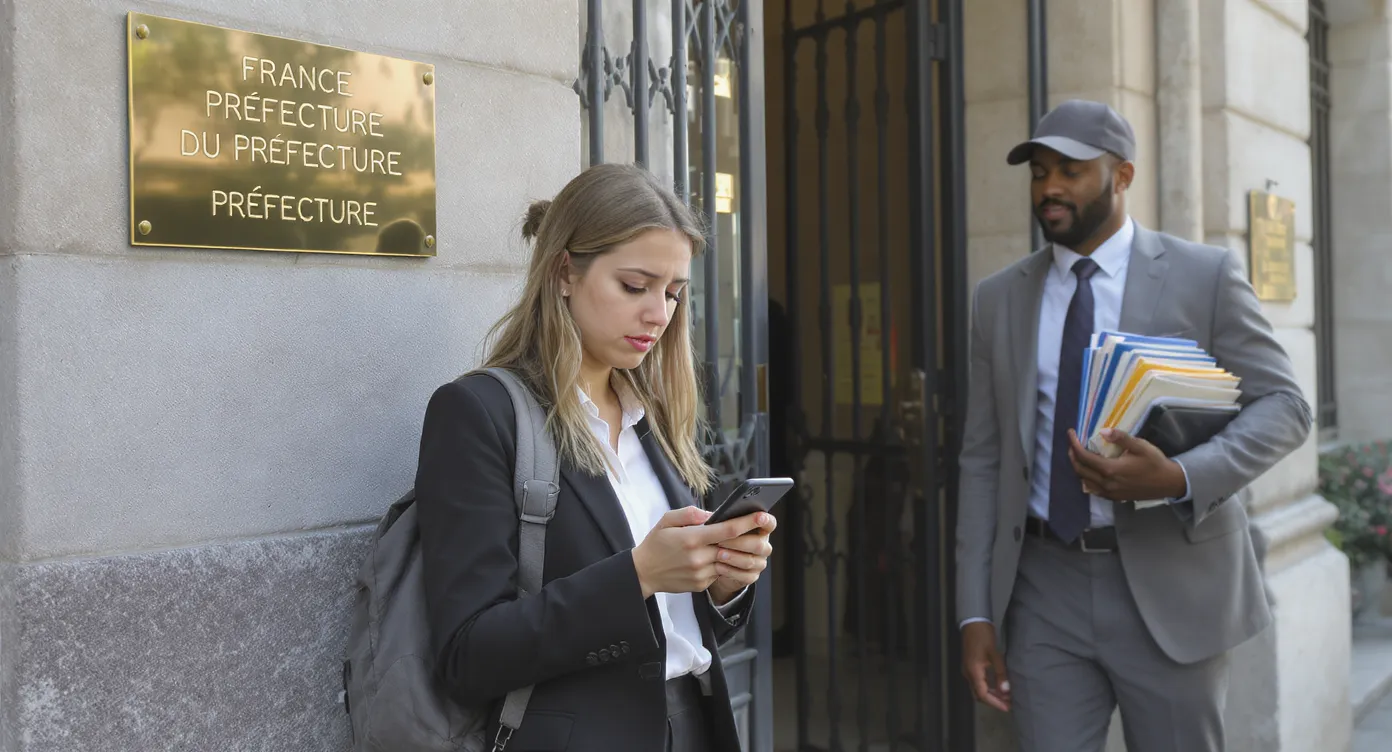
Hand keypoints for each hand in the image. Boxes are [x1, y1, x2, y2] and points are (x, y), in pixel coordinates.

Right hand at [631, 506, 764, 598]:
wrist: (643, 573)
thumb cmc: (656, 543)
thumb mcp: (667, 520)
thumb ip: (690, 514)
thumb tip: (712, 514)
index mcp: (691, 538)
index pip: (727, 530)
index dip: (748, 522)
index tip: (763, 516)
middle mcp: (698, 557)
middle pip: (734, 547)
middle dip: (750, 539)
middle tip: (762, 531)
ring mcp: (701, 573)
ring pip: (729, 561)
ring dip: (737, 553)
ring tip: (741, 544)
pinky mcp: (701, 584)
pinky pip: (719, 572)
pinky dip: (722, 564)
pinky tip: (718, 557)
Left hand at [708, 511, 776, 604]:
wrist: (711, 565)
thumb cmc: (712, 539)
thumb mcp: (710, 526)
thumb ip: (708, 518)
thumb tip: (709, 517)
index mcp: (757, 528)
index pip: (769, 523)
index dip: (766, 520)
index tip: (759, 517)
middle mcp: (762, 545)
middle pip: (759, 544)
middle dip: (739, 542)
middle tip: (720, 541)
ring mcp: (759, 562)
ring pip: (751, 561)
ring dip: (733, 557)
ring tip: (717, 554)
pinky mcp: (752, 576)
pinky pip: (746, 576)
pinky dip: (731, 571)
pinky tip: (718, 567)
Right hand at [961, 622, 1009, 711]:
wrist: (973, 622)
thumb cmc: (984, 637)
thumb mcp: (995, 654)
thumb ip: (1000, 673)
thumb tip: (1006, 691)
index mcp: (973, 672)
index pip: (983, 695)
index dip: (995, 703)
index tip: (1008, 707)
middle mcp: (968, 674)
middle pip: (979, 695)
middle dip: (993, 701)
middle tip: (1008, 704)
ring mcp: (968, 670)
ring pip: (978, 689)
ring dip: (991, 695)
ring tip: (1005, 697)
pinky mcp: (970, 666)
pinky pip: (978, 683)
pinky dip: (988, 688)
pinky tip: (998, 686)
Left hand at [1067, 428, 1186, 501]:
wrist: (1169, 483)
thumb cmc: (1155, 463)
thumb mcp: (1140, 446)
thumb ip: (1121, 438)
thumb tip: (1103, 431)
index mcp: (1110, 470)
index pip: (1083, 456)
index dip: (1073, 444)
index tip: (1071, 433)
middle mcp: (1106, 483)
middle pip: (1080, 469)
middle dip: (1072, 455)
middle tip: (1073, 443)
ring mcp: (1109, 493)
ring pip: (1084, 480)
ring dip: (1078, 467)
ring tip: (1079, 454)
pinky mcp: (1114, 498)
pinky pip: (1093, 489)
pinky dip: (1086, 478)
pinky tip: (1090, 470)